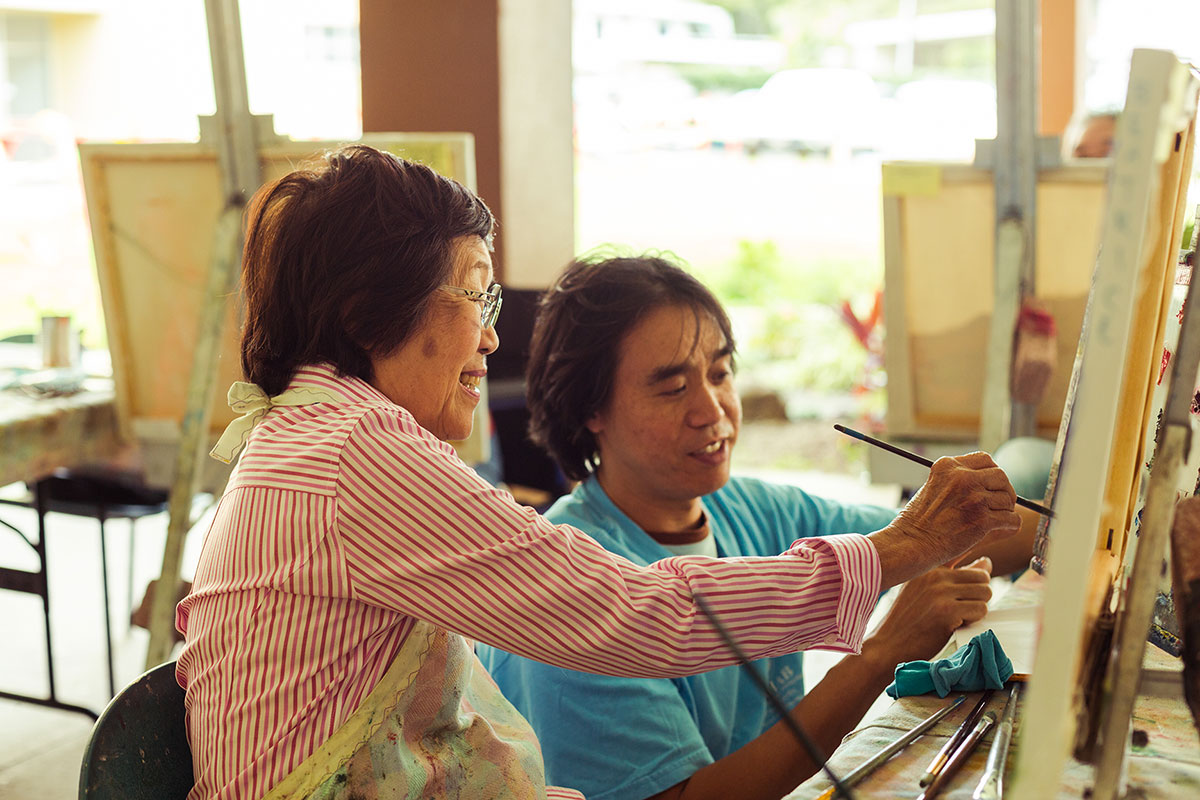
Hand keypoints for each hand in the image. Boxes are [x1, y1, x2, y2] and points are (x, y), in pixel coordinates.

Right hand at [866, 557, 993, 665]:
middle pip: (982, 577)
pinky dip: (973, 621)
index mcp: (927, 566)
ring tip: (956, 617)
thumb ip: (953, 575)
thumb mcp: (924, 589)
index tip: (982, 565)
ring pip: (985, 592)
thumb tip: (986, 563)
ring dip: (977, 609)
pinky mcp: (948, 610)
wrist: (888, 645)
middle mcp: (933, 574)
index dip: (976, 561)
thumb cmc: (907, 621)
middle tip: (961, 608)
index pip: (961, 550)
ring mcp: (940, 591)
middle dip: (978, 595)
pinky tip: (954, 625)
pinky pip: (981, 610)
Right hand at [874, 452, 1020, 585]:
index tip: (991, 486)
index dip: (992, 474)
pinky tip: (1001, 529)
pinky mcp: (982, 520)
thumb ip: (957, 480)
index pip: (985, 459)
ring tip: (993, 520)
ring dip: (1005, 511)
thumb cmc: (919, 521)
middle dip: (1004, 491)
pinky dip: (1010, 526)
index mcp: (948, 466)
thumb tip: (989, 483)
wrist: (910, 544)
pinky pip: (1012, 520)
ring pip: (1007, 499)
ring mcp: (974, 498)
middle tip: (999, 504)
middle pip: (1000, 476)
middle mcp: (962, 477)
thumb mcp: (933, 487)